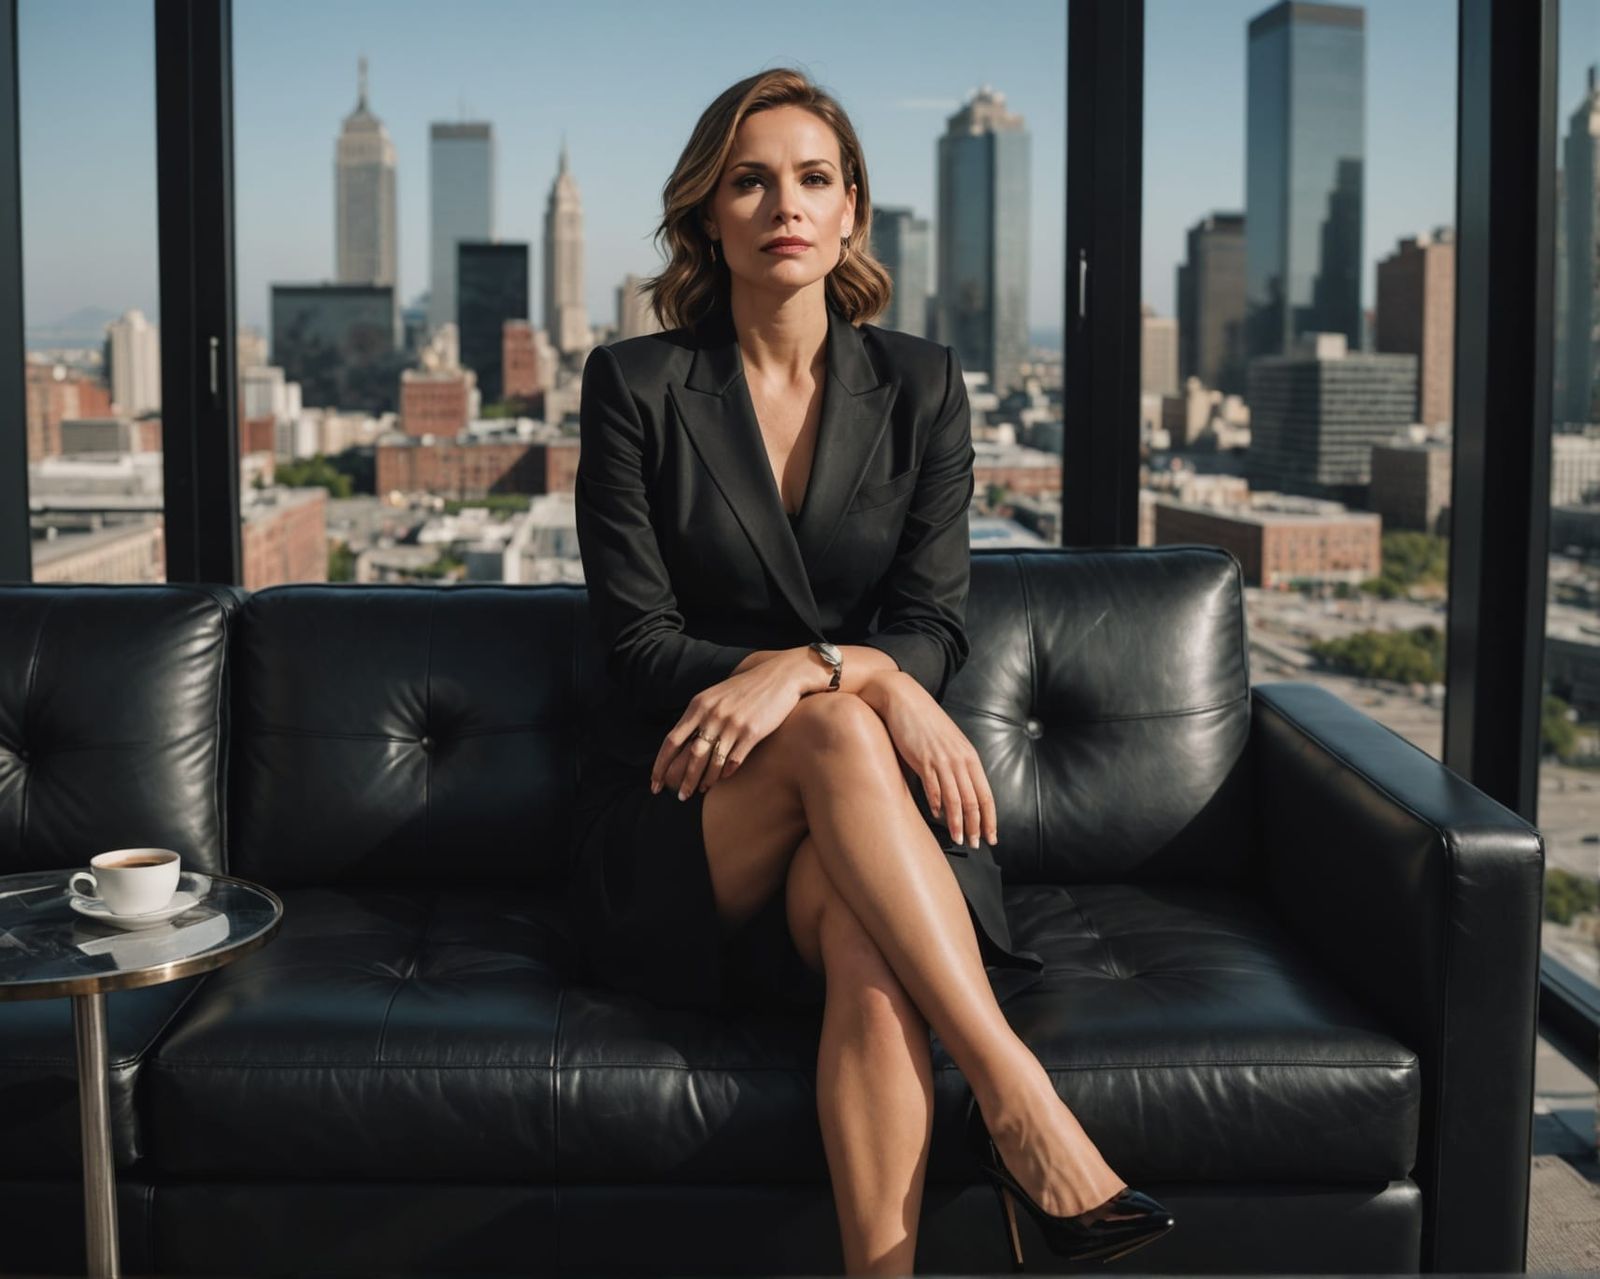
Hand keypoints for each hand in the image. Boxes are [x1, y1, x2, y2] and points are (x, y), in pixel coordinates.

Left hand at [650, 652, 809, 800]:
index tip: (654, 782)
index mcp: (699, 705)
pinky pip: (734, 761)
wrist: (779, 676)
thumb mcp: (715, 695)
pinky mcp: (752, 732)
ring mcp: (732, 724)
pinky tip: (723, 778)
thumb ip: (698, 715)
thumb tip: (682, 741)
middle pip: (691, 756)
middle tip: (680, 797)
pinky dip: (726, 773)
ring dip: (705, 781)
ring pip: (712, 762)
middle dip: (683, 780)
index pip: (671, 740)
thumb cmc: (745, 689)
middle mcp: (712, 715)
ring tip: (701, 791)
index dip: (660, 765)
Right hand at [870, 676, 997, 848]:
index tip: (992, 836)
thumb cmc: (924, 722)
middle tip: (976, 845)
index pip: (986, 794)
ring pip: (957, 799)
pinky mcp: (923, 759)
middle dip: (977, 826)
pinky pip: (934, 788)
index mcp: (969, 756)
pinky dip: (938, 805)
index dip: (990, 818)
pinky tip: (938, 816)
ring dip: (958, 823)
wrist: (903, 698)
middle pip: (974, 800)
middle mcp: (960, 759)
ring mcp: (942, 759)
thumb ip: (953, 766)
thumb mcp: (947, 744)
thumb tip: (953, 796)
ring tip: (959, 839)